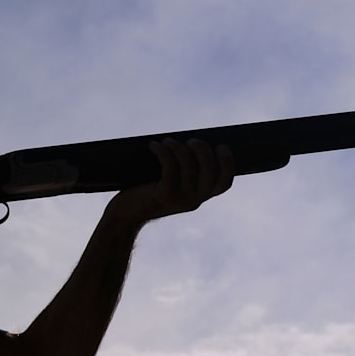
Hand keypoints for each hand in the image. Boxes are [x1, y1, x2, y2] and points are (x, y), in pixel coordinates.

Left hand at [104, 139, 234, 226]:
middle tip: (190, 141)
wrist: (127, 213)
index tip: (220, 146)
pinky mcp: (164, 195)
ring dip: (179, 148)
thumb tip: (192, 142)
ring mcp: (181, 199)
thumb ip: (186, 171)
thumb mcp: (173, 184)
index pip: (224, 183)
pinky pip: (170, 168)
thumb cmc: (148, 191)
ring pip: (189, 167)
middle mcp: (195, 200)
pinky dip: (163, 152)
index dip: (227, 163)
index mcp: (201, 196)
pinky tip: (154, 146)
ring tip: (167, 141)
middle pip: (210, 171)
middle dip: (202, 150)